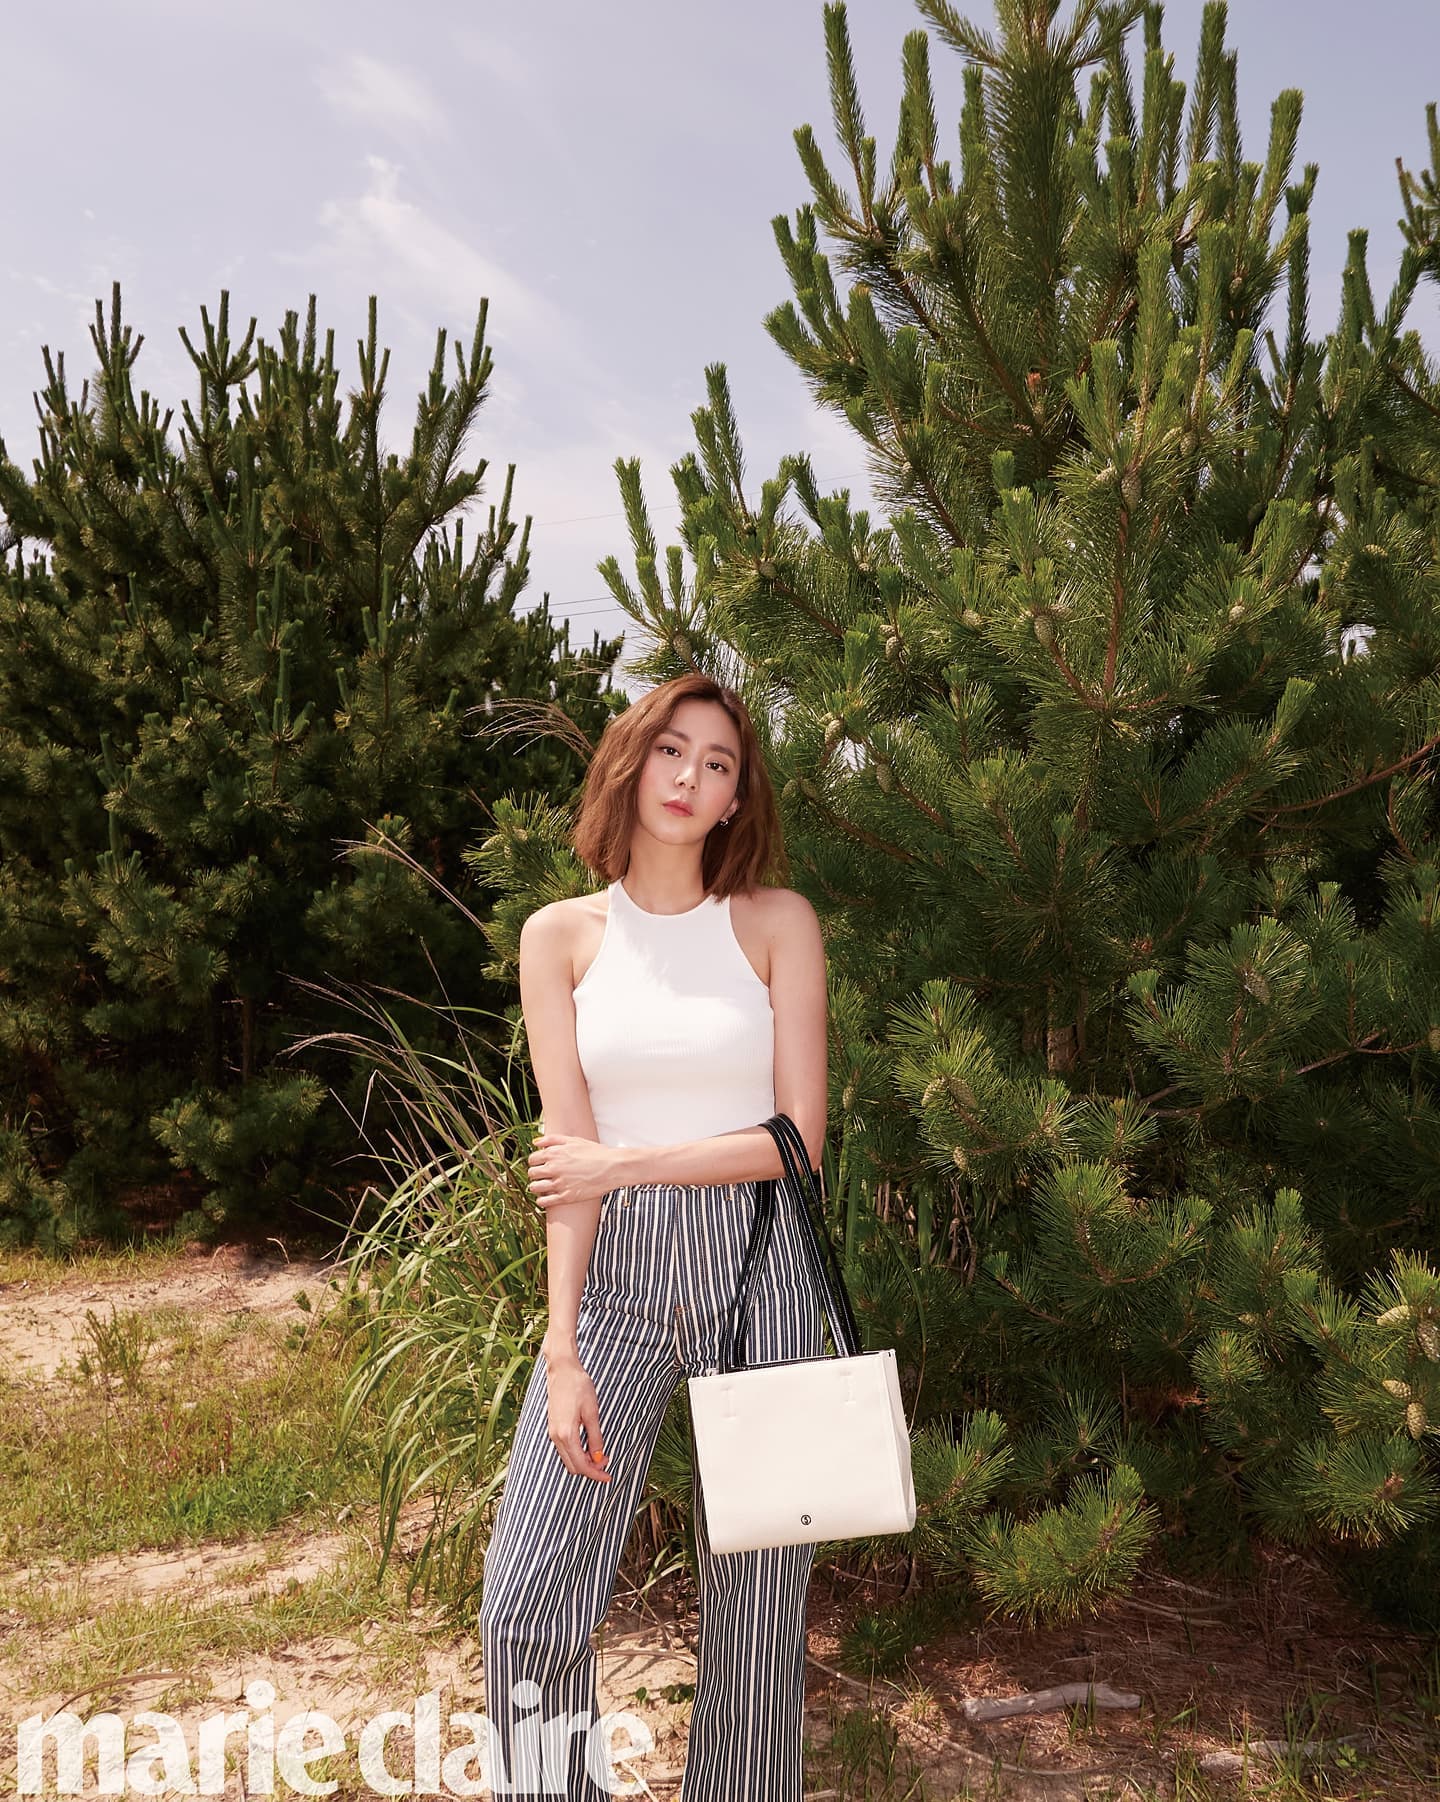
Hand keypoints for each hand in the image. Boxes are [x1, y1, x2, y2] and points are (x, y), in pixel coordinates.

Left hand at [527, 1132, 622, 1209]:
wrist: (612, 1167)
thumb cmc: (595, 1152)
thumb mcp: (574, 1140)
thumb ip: (552, 1139)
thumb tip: (535, 1142)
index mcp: (554, 1153)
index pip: (532, 1159)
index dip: (535, 1162)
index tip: (540, 1165)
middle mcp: (553, 1168)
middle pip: (532, 1173)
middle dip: (535, 1174)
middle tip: (541, 1176)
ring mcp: (559, 1183)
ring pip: (535, 1187)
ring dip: (536, 1187)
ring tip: (542, 1187)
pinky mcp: (566, 1197)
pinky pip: (544, 1201)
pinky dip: (541, 1200)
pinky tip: (545, 1198)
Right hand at [544, 1346, 610, 1482]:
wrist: (562, 1369)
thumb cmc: (578, 1386)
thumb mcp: (592, 1412)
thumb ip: (595, 1436)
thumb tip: (599, 1457)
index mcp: (566, 1434)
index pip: (581, 1465)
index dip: (596, 1474)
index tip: (608, 1477)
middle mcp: (556, 1436)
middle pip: (573, 1466)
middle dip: (591, 1469)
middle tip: (607, 1461)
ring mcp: (553, 1432)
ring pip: (568, 1459)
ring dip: (584, 1461)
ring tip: (601, 1453)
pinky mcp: (553, 1427)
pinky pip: (565, 1449)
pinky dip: (577, 1452)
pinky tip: (589, 1446)